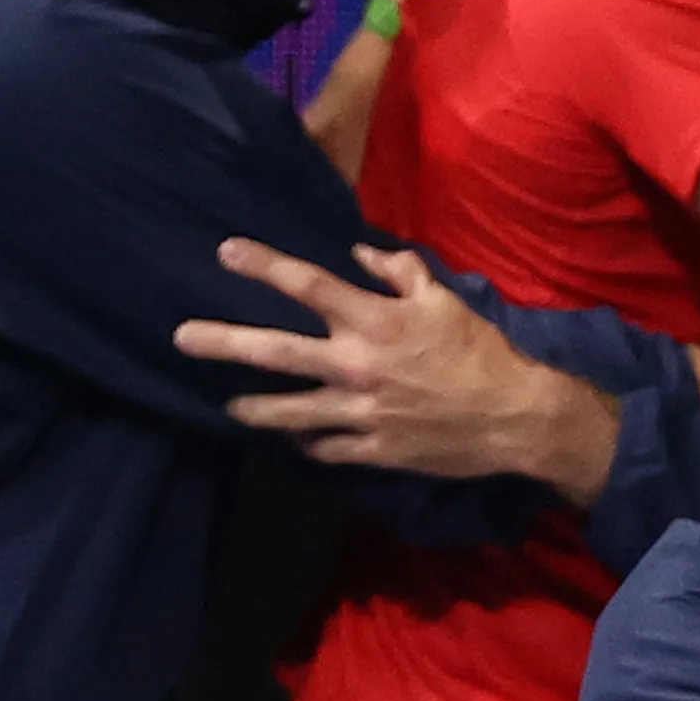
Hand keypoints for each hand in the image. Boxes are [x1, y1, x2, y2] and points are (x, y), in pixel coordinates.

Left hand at [178, 237, 612, 495]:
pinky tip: (299, 440)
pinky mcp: (372, 448)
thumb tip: (361, 253)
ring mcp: (360, 412)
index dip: (263, 265)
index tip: (226, 251)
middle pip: (275, 352)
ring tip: (232, 405)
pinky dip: (310, 443)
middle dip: (223, 342)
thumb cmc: (481, 352)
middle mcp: (356, 365)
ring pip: (288, 412)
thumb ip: (401, 272)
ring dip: (254, 408)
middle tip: (183, 338)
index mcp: (375, 322)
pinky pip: (326, 448)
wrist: (516, 417)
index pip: (307, 286)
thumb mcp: (447, 301)